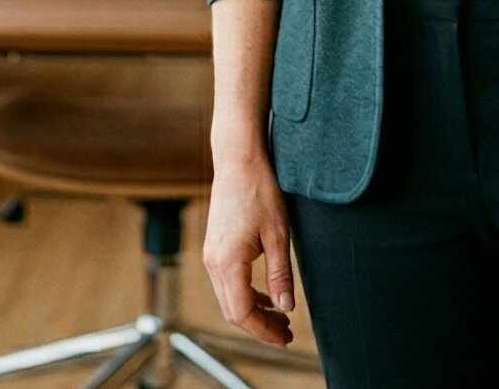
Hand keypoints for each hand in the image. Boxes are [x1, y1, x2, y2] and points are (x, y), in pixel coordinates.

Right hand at [201, 151, 297, 347]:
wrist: (238, 160)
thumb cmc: (260, 191)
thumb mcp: (278, 235)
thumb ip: (280, 274)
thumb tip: (286, 308)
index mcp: (228, 262)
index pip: (242, 313)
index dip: (263, 331)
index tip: (286, 339)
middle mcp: (213, 262)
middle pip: (232, 311)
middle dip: (259, 327)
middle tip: (287, 334)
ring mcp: (211, 255)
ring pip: (228, 299)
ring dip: (253, 312)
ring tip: (281, 318)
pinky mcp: (214, 248)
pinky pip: (226, 283)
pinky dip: (245, 295)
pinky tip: (266, 296)